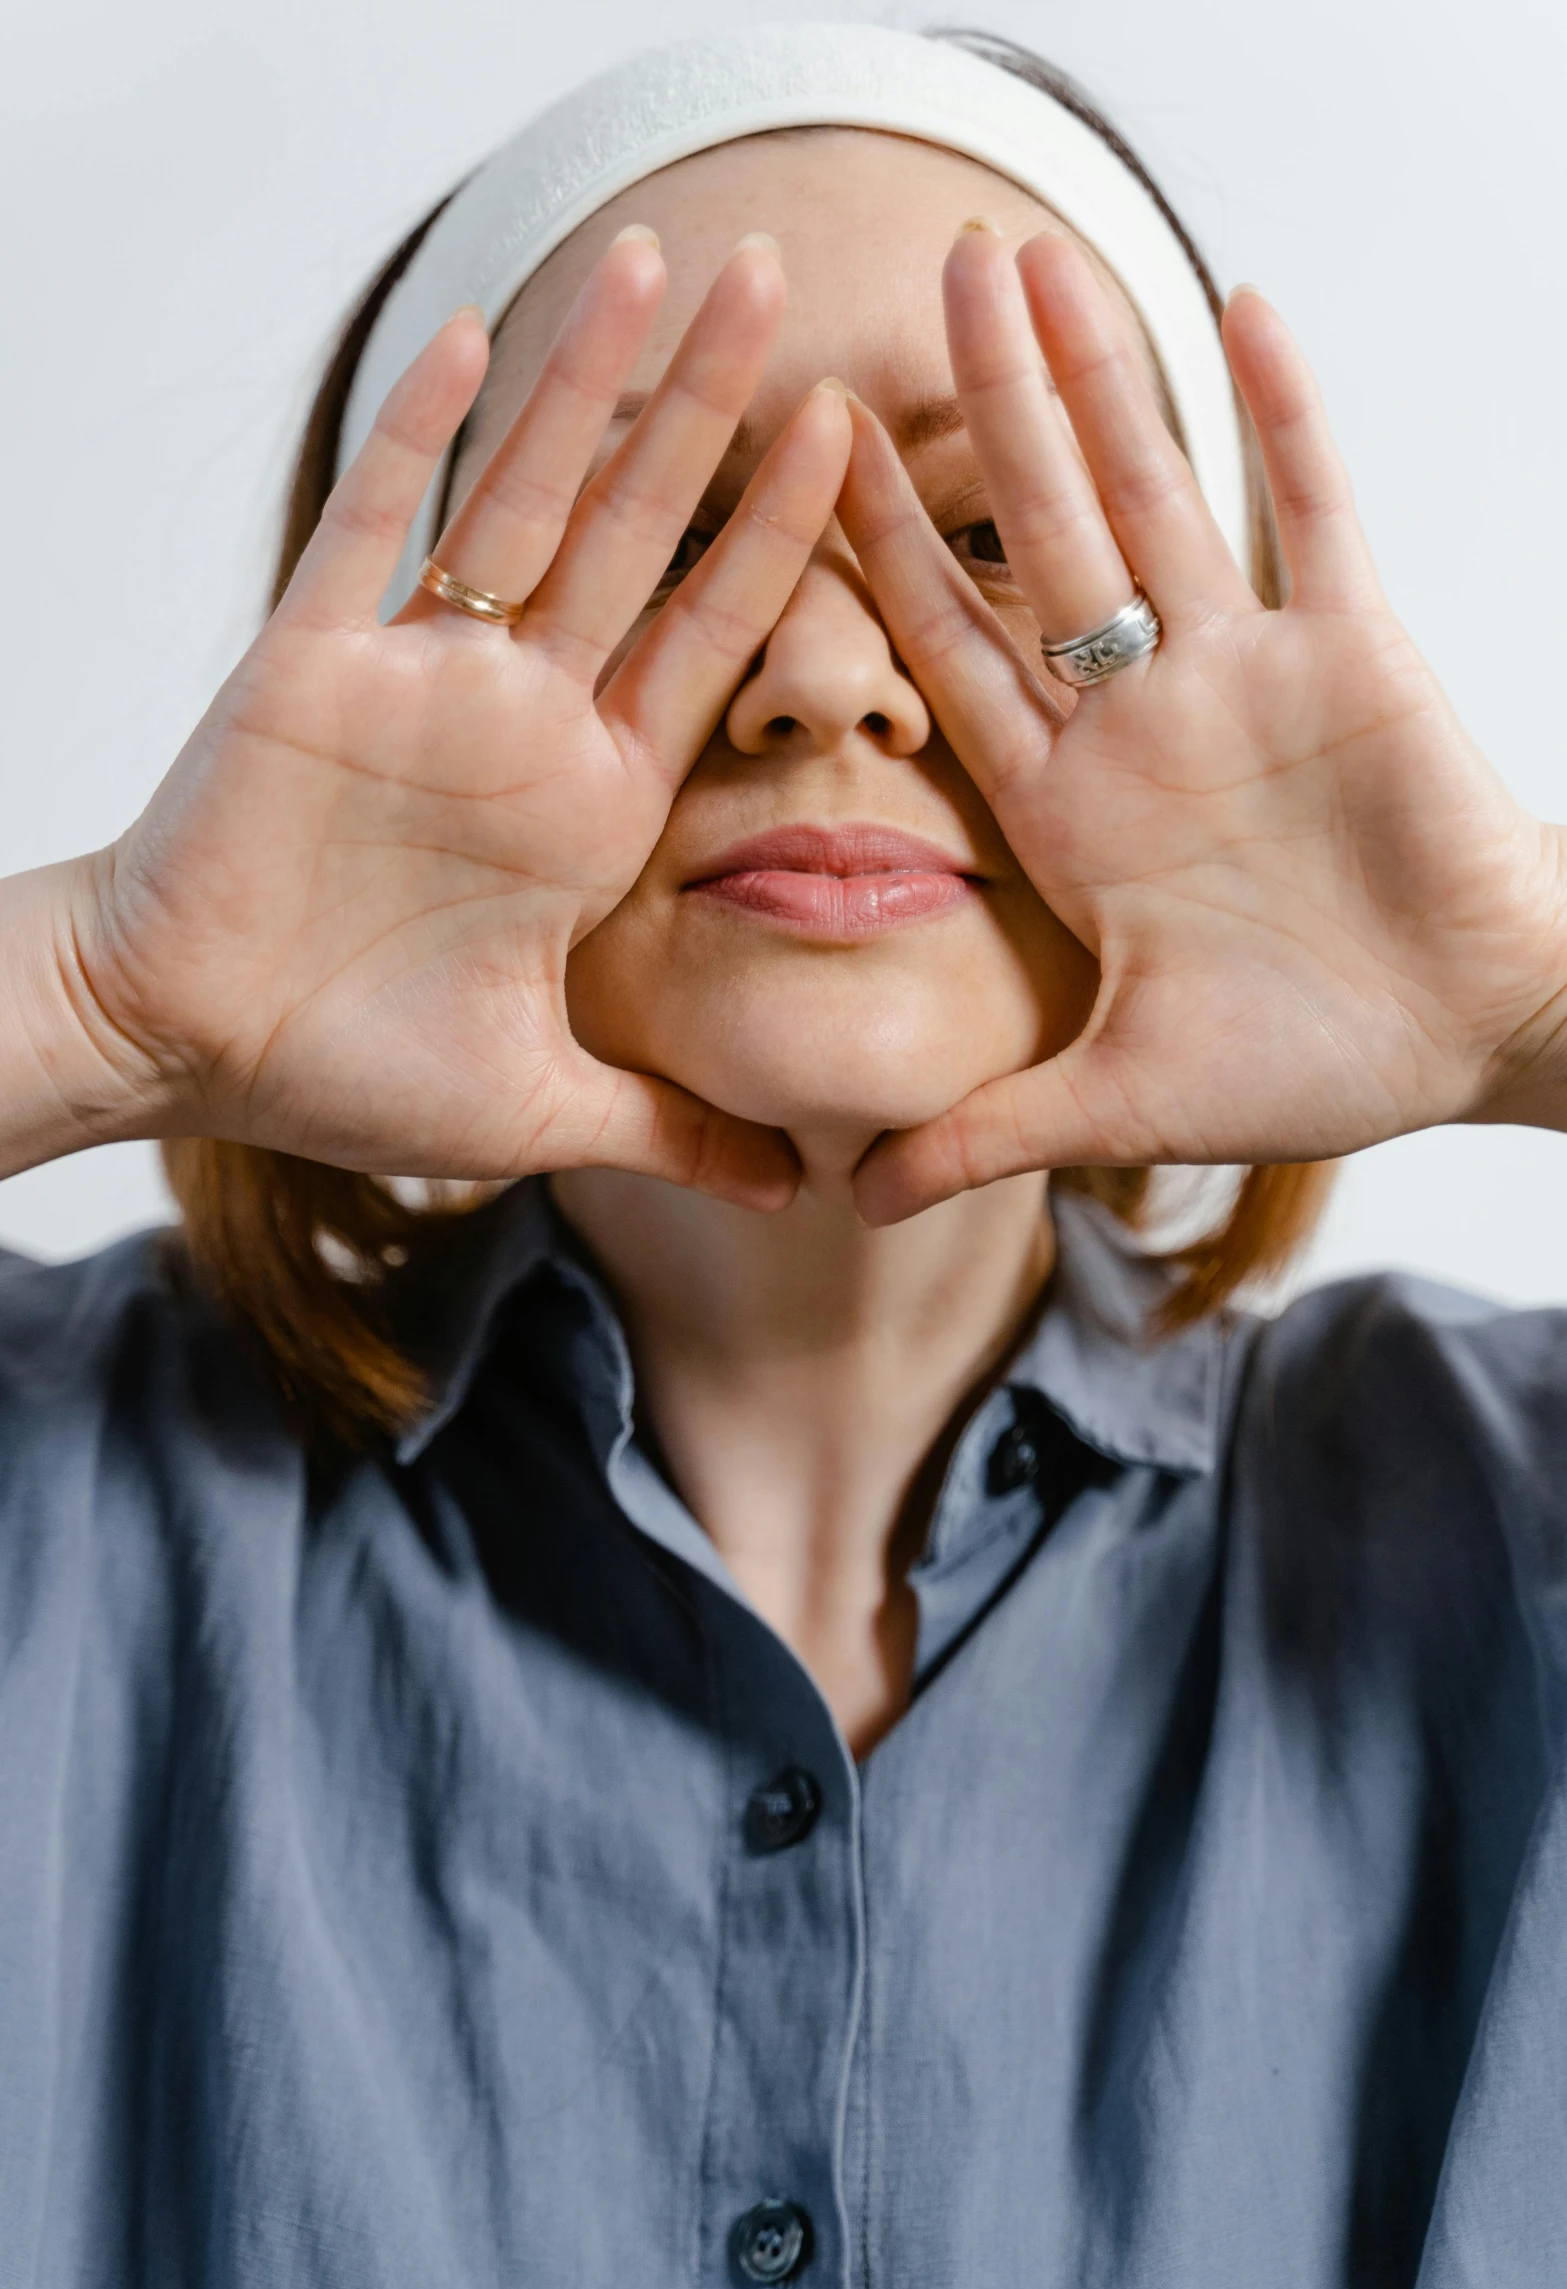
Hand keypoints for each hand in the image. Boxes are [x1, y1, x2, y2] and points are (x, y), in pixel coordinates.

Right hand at [40, 231, 849, 1204]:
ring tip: (655, 257)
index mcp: (590, 806)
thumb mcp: (544, 1109)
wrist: (188, 1050)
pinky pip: (373, 524)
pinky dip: (418, 429)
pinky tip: (476, 329)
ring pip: (520, 498)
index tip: (859, 443)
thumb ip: (671, 1129)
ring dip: (587, 381)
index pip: (710, 642)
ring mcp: (420, 680)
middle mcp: (520, 720)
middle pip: (639, 537)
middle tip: (780, 280)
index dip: (785, 543)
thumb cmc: (344, 1073)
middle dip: (708, 413)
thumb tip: (790, 1189)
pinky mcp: (312, 662)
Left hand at [838, 223, 1566, 1222]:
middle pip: (1042, 539)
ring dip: (1100, 381)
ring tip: (1035, 258)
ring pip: (1158, 499)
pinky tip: (1239, 307)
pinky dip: (1285, 417)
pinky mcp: (1357, 657)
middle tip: (920, 276)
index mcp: (1071, 810)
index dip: (881, 561)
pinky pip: (1316, 513)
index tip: (801, 464)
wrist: (1464, 1038)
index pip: (954, 658)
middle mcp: (1143, 721)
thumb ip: (983, 1133)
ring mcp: (1247, 676)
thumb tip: (850, 1204)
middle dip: (981, 412)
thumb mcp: (1118, 1102)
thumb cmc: (1306, 1066)